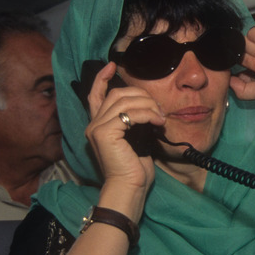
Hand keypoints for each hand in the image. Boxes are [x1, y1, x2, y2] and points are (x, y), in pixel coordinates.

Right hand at [84, 62, 164, 193]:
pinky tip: (158, 123)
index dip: (102, 77)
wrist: (129, 188)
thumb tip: (150, 106)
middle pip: (117, 93)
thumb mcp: (136, 138)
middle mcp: (93, 124)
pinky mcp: (104, 133)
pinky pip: (130, 114)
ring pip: (124, 101)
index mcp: (98, 125)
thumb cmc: (134, 168)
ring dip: (148, 105)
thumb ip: (134, 121)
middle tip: (158, 109)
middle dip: (141, 95)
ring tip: (161, 118)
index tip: (112, 65)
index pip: (95, 94)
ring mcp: (96, 128)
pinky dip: (148, 115)